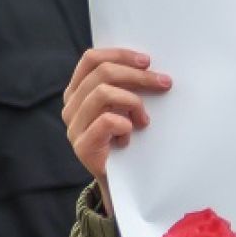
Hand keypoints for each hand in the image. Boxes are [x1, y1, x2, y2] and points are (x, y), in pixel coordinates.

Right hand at [62, 47, 171, 213]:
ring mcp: (74, 126)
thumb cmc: (127, 138)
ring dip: (133, 101)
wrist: (121, 181)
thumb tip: (151, 66)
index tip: (147, 60)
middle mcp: (71, 106)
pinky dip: (126, 124)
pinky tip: (131, 135)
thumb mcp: (125, 107)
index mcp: (78, 91)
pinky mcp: (82, 146)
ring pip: (103, 94)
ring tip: (145, 118)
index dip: (119, 55)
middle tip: (164, 82)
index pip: (91, 59)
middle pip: (101, 74)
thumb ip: (127, 86)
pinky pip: (107, 121)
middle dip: (138, 76)